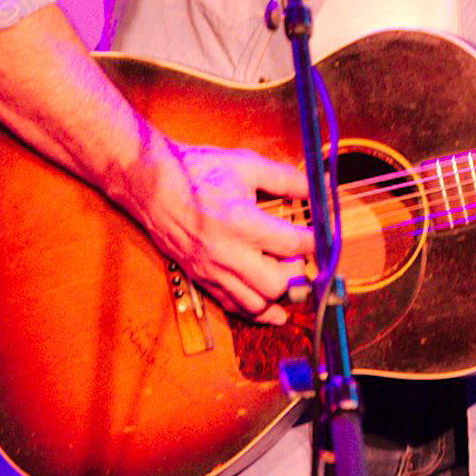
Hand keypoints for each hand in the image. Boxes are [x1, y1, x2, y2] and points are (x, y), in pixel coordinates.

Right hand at [133, 138, 314, 324]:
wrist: (152, 185)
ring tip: (290, 278)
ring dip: (278, 295)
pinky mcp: (201, 277)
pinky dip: (255, 310)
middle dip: (296, 272)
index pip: (293, 244)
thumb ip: (286, 178)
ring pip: (256, 303)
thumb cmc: (197, 172)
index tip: (323, 236)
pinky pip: (232, 306)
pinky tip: (273, 309)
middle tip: (301, 255)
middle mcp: (226, 252)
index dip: (315, 241)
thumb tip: (317, 187)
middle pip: (276, 283)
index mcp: (241, 222)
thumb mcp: (246, 165)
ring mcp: (212, 269)